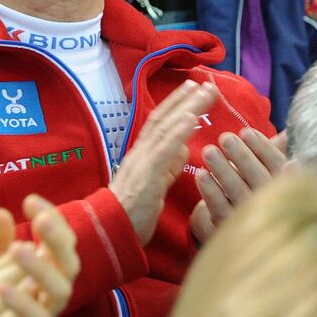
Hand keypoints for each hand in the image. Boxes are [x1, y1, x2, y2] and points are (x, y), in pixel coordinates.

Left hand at [0, 195, 77, 316]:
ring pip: (60, 292)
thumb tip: (0, 210)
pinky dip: (22, 304)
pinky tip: (2, 287)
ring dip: (41, 268)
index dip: (51, 219)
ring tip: (20, 249)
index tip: (30, 199)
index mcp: (43, 277)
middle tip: (40, 218)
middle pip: (69, 262)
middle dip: (57, 238)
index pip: (58, 242)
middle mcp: (50, 297)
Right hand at [110, 80, 217, 244]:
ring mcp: (142, 162)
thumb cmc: (131, 214)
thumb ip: (167, 166)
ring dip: (187, 107)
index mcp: (142, 155)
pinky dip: (177, 131)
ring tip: (205, 92)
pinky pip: (163, 149)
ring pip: (165, 127)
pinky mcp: (146, 176)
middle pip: (163, 118)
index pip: (160, 123)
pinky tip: (191, 118)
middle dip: (186, 99)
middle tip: (207, 83)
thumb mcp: (154, 185)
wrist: (109, 233)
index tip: (194, 89)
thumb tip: (182, 148)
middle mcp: (140, 153)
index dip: (176, 104)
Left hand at [189, 128, 284, 243]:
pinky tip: (201, 175)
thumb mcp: (266, 170)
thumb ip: (275, 152)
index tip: (246, 132)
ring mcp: (251, 219)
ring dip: (222, 170)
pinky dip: (211, 192)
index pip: (276, 164)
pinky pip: (220, 209)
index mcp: (284, 185)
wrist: (238, 227)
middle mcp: (272, 204)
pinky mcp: (229, 229)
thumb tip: (288, 132)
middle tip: (225, 138)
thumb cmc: (251, 186)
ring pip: (238, 192)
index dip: (262, 147)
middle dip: (241, 156)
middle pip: (258, 178)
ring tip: (208, 151)